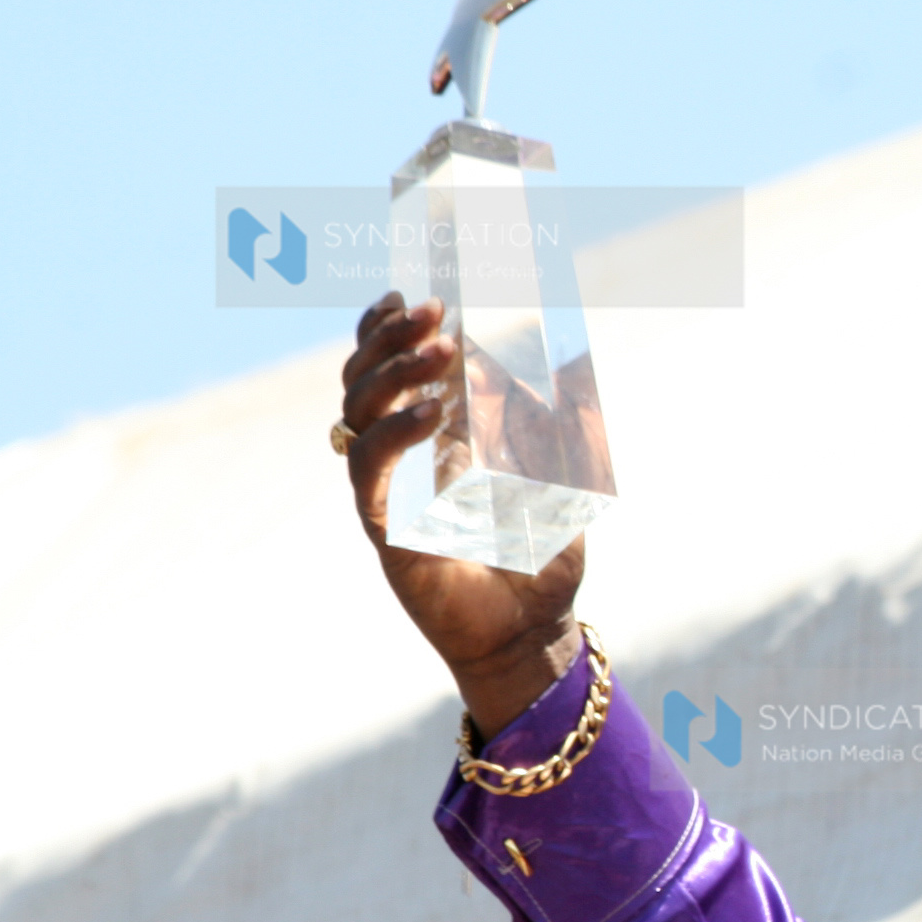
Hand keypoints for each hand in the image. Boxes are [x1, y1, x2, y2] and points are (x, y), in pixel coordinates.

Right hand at [342, 292, 583, 735]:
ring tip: (441, 350)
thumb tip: (564, 360)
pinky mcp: (383, 527)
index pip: (386, 370)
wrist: (532, 632)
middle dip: (389, 336)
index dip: (383, 328)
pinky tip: (434, 411)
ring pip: (357, 414)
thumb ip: (559, 422)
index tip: (405, 290)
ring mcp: (383, 492)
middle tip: (430, 307)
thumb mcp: (564, 473)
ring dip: (395, 373)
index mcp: (424, 439)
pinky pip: (372, 469)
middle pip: (360, 380)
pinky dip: (398, 432)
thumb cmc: (540, 554)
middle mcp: (393, 461)